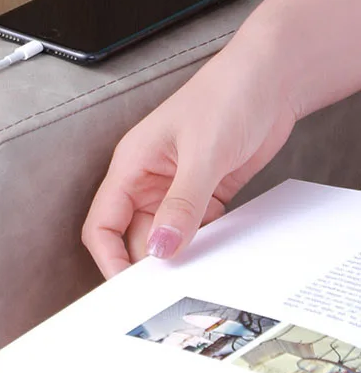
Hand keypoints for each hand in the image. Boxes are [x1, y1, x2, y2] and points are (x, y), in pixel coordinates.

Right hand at [81, 23, 296, 278]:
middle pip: (134, 237)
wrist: (271, 79)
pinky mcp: (207, 192)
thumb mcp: (203, 152)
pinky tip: (219, 258)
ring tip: (199, 278)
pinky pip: (196, 230)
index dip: (109, 258)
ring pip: (167, 237)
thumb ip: (183, 204)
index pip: (102, 223)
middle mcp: (149, 179)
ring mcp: (178, 186)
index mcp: (132, 163)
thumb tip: (162, 251)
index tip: (129, 290)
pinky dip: (205, 246)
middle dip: (149, 266)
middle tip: (171, 294)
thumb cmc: (227, 95)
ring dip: (180, 258)